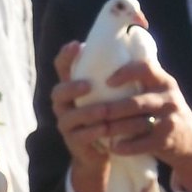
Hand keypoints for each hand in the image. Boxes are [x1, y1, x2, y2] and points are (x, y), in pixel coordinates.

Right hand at [51, 41, 110, 191]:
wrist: (104, 150)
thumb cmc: (110, 114)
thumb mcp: (110, 92)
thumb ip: (113, 73)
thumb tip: (133, 41)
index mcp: (71, 86)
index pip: (62, 66)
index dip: (66, 55)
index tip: (78, 45)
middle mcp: (63, 104)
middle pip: (58, 92)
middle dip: (72, 88)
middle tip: (88, 85)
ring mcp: (66, 124)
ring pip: (71, 116)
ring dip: (89, 112)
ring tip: (105, 110)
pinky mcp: (73, 142)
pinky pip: (80, 136)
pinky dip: (93, 132)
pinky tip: (106, 129)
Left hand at [54, 41, 191, 191]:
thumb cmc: (165, 112)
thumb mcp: (161, 91)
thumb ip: (143, 79)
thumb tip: (106, 61)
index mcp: (164, 82)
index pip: (145, 69)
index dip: (125, 73)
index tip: (107, 82)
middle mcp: (168, 99)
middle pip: (135, 103)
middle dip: (110, 109)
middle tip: (90, 112)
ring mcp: (169, 121)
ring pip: (136, 124)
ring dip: (113, 128)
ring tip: (96, 129)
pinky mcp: (167, 141)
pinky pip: (142, 144)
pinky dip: (126, 146)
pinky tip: (112, 147)